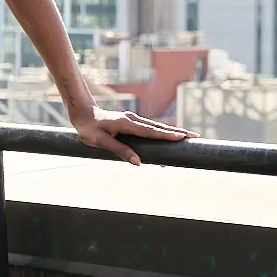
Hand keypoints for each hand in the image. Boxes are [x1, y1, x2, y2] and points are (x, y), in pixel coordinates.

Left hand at [69, 101, 189, 166]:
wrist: (83, 114)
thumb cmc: (88, 129)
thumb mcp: (99, 142)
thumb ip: (119, 150)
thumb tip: (139, 162)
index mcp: (126, 123)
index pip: (150, 131)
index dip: (166, 135)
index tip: (181, 137)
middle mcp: (133, 119)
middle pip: (158, 127)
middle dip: (177, 132)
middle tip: (194, 137)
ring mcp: (133, 119)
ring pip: (156, 127)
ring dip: (172, 132)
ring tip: (188, 138)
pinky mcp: (133, 122)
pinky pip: (150, 128)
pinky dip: (163, 132)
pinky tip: (171, 137)